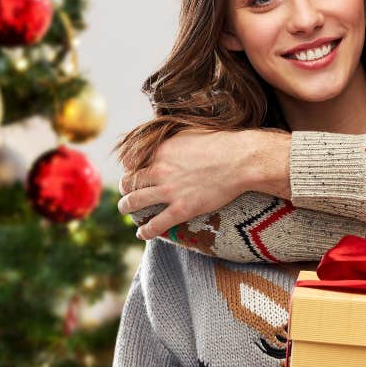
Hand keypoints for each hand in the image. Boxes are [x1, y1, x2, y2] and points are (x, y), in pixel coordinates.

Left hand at [118, 130, 274, 239]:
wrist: (241, 160)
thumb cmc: (220, 143)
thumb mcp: (188, 133)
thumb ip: (170, 140)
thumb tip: (162, 141)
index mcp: (160, 150)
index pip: (130, 161)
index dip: (129, 168)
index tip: (132, 172)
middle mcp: (159, 170)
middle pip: (128, 182)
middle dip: (124, 189)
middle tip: (126, 193)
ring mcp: (169, 191)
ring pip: (134, 202)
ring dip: (126, 208)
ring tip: (126, 210)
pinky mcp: (182, 209)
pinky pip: (156, 224)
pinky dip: (145, 230)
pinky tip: (141, 233)